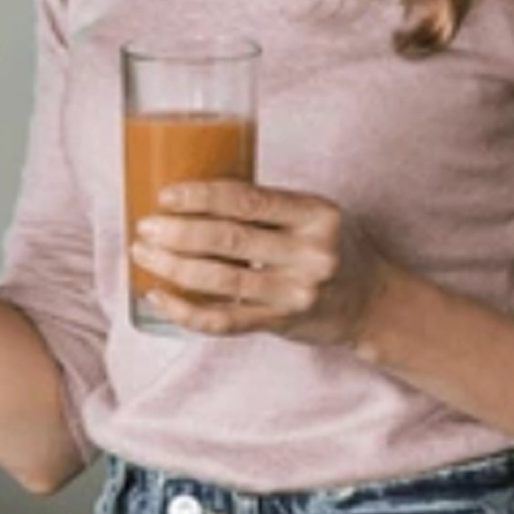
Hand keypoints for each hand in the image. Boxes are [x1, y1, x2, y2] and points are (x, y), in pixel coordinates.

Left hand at [129, 179, 389, 346]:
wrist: (371, 302)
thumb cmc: (326, 246)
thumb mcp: (309, 215)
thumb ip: (264, 205)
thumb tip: (187, 189)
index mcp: (315, 214)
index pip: (248, 199)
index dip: (200, 195)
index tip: (165, 194)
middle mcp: (310, 253)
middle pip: (229, 238)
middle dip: (177, 232)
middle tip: (144, 225)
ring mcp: (296, 292)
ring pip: (221, 280)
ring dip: (172, 267)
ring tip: (142, 253)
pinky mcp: (282, 324)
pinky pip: (225, 320)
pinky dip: (186, 310)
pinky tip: (159, 295)